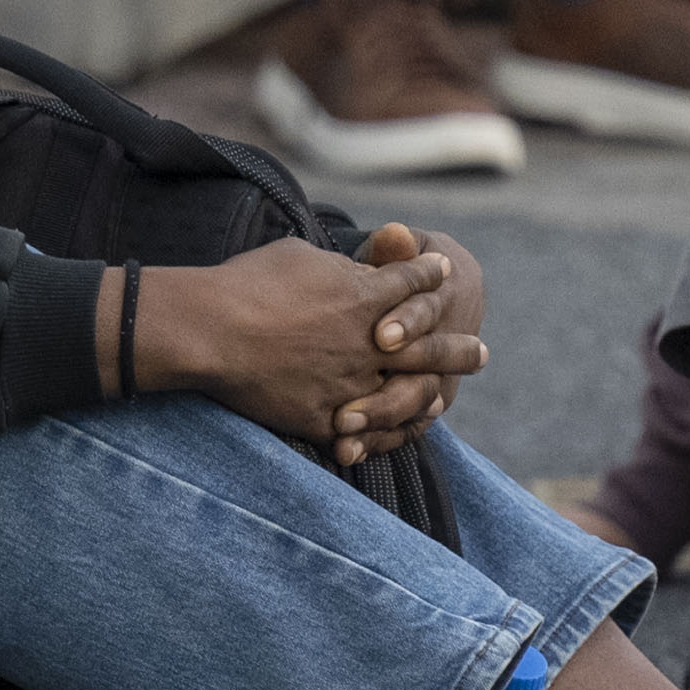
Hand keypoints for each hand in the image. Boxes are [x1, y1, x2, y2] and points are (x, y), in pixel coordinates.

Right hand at [145, 236, 489, 452]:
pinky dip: (380, 434)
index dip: (430, 276)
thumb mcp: (300, 255)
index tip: (445, 273)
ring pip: (404, 396)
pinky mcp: (323, 417)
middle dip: (457, 348)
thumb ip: (338, 266)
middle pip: (428, 346)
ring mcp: (349, 384)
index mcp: (364, 296)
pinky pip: (360, 432)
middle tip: (480, 353)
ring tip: (444, 396)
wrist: (209, 330)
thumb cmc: (249, 283)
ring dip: (429, 395)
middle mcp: (367, 343)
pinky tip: (392, 433)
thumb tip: (355, 269)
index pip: (412, 283)